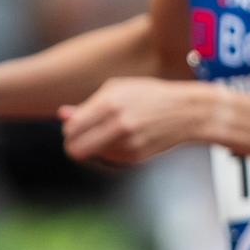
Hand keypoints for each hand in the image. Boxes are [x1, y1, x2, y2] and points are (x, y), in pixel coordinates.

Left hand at [60, 77, 207, 165]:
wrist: (187, 112)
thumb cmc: (148, 96)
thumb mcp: (118, 90)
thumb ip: (88, 104)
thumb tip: (62, 115)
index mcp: (109, 103)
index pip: (70, 129)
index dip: (69, 130)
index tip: (76, 127)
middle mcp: (117, 125)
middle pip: (75, 150)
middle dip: (73, 146)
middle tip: (82, 139)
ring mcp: (127, 143)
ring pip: (92, 156)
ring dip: (95, 149)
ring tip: (110, 134)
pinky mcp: (135, 157)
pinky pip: (110, 160)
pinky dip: (111, 152)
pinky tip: (125, 140)